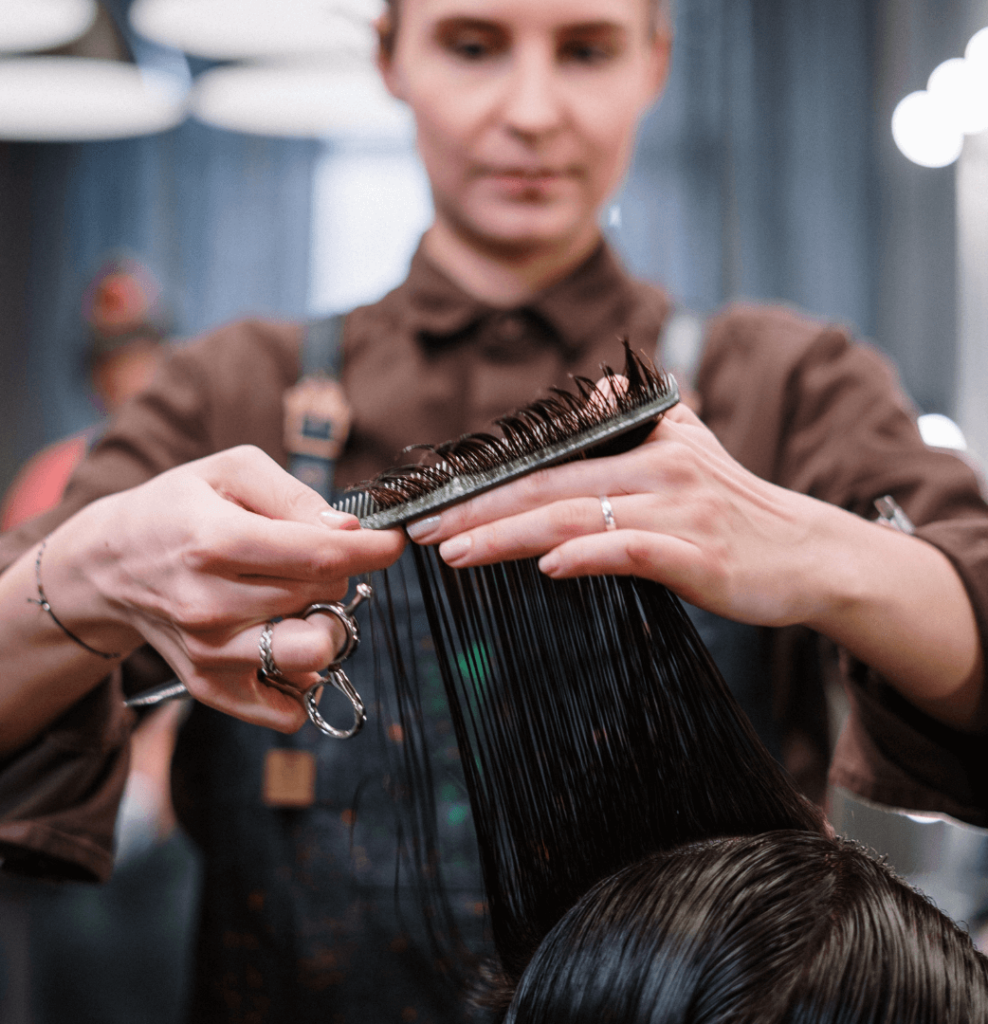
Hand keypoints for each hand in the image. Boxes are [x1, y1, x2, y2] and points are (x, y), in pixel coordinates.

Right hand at [54, 446, 404, 730]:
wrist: (110, 564)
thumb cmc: (178, 508)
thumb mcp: (230, 471)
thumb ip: (294, 494)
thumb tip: (348, 533)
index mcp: (216, 541)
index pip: (322, 555)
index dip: (374, 549)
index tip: (393, 541)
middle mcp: (210, 604)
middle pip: (324, 596)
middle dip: (338, 571)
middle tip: (314, 556)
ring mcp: (210, 653)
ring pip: (315, 654)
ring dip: (328, 625)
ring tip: (304, 601)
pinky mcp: (210, 687)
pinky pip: (287, 709)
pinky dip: (303, 679)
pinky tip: (287, 640)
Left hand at [407, 404, 847, 629]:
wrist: (808, 553)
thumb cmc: (736, 506)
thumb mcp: (689, 444)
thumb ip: (633, 416)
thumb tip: (587, 390)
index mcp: (643, 445)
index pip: (547, 462)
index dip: (485, 482)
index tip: (431, 503)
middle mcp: (657, 469)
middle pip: (548, 487)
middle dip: (477, 509)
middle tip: (422, 530)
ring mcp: (678, 511)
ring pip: (576, 517)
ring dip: (510, 535)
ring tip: (456, 553)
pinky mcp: (701, 555)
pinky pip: (635, 550)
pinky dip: (590, 556)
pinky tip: (549, 567)